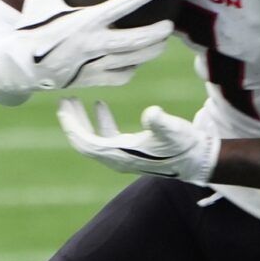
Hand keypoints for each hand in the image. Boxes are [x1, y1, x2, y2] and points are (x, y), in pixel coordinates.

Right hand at [13, 0, 173, 90]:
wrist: (16, 66)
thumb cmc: (30, 27)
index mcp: (84, 21)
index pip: (119, 7)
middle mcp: (93, 44)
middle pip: (136, 40)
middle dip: (157, 33)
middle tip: (170, 25)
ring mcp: (93, 64)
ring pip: (131, 60)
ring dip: (150, 52)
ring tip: (161, 45)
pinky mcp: (90, 79)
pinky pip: (118, 77)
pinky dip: (129, 70)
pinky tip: (133, 64)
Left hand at [56, 100, 219, 184]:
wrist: (197, 159)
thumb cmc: (185, 145)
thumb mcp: (173, 130)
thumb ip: (160, 122)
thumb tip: (151, 113)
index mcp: (121, 155)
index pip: (86, 143)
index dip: (73, 127)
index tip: (62, 108)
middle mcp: (117, 159)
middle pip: (84, 142)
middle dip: (72, 122)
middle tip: (63, 100)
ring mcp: (122, 155)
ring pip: (93, 139)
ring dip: (82, 121)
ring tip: (74, 101)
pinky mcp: (130, 150)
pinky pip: (106, 137)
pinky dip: (100, 122)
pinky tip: (99, 105)